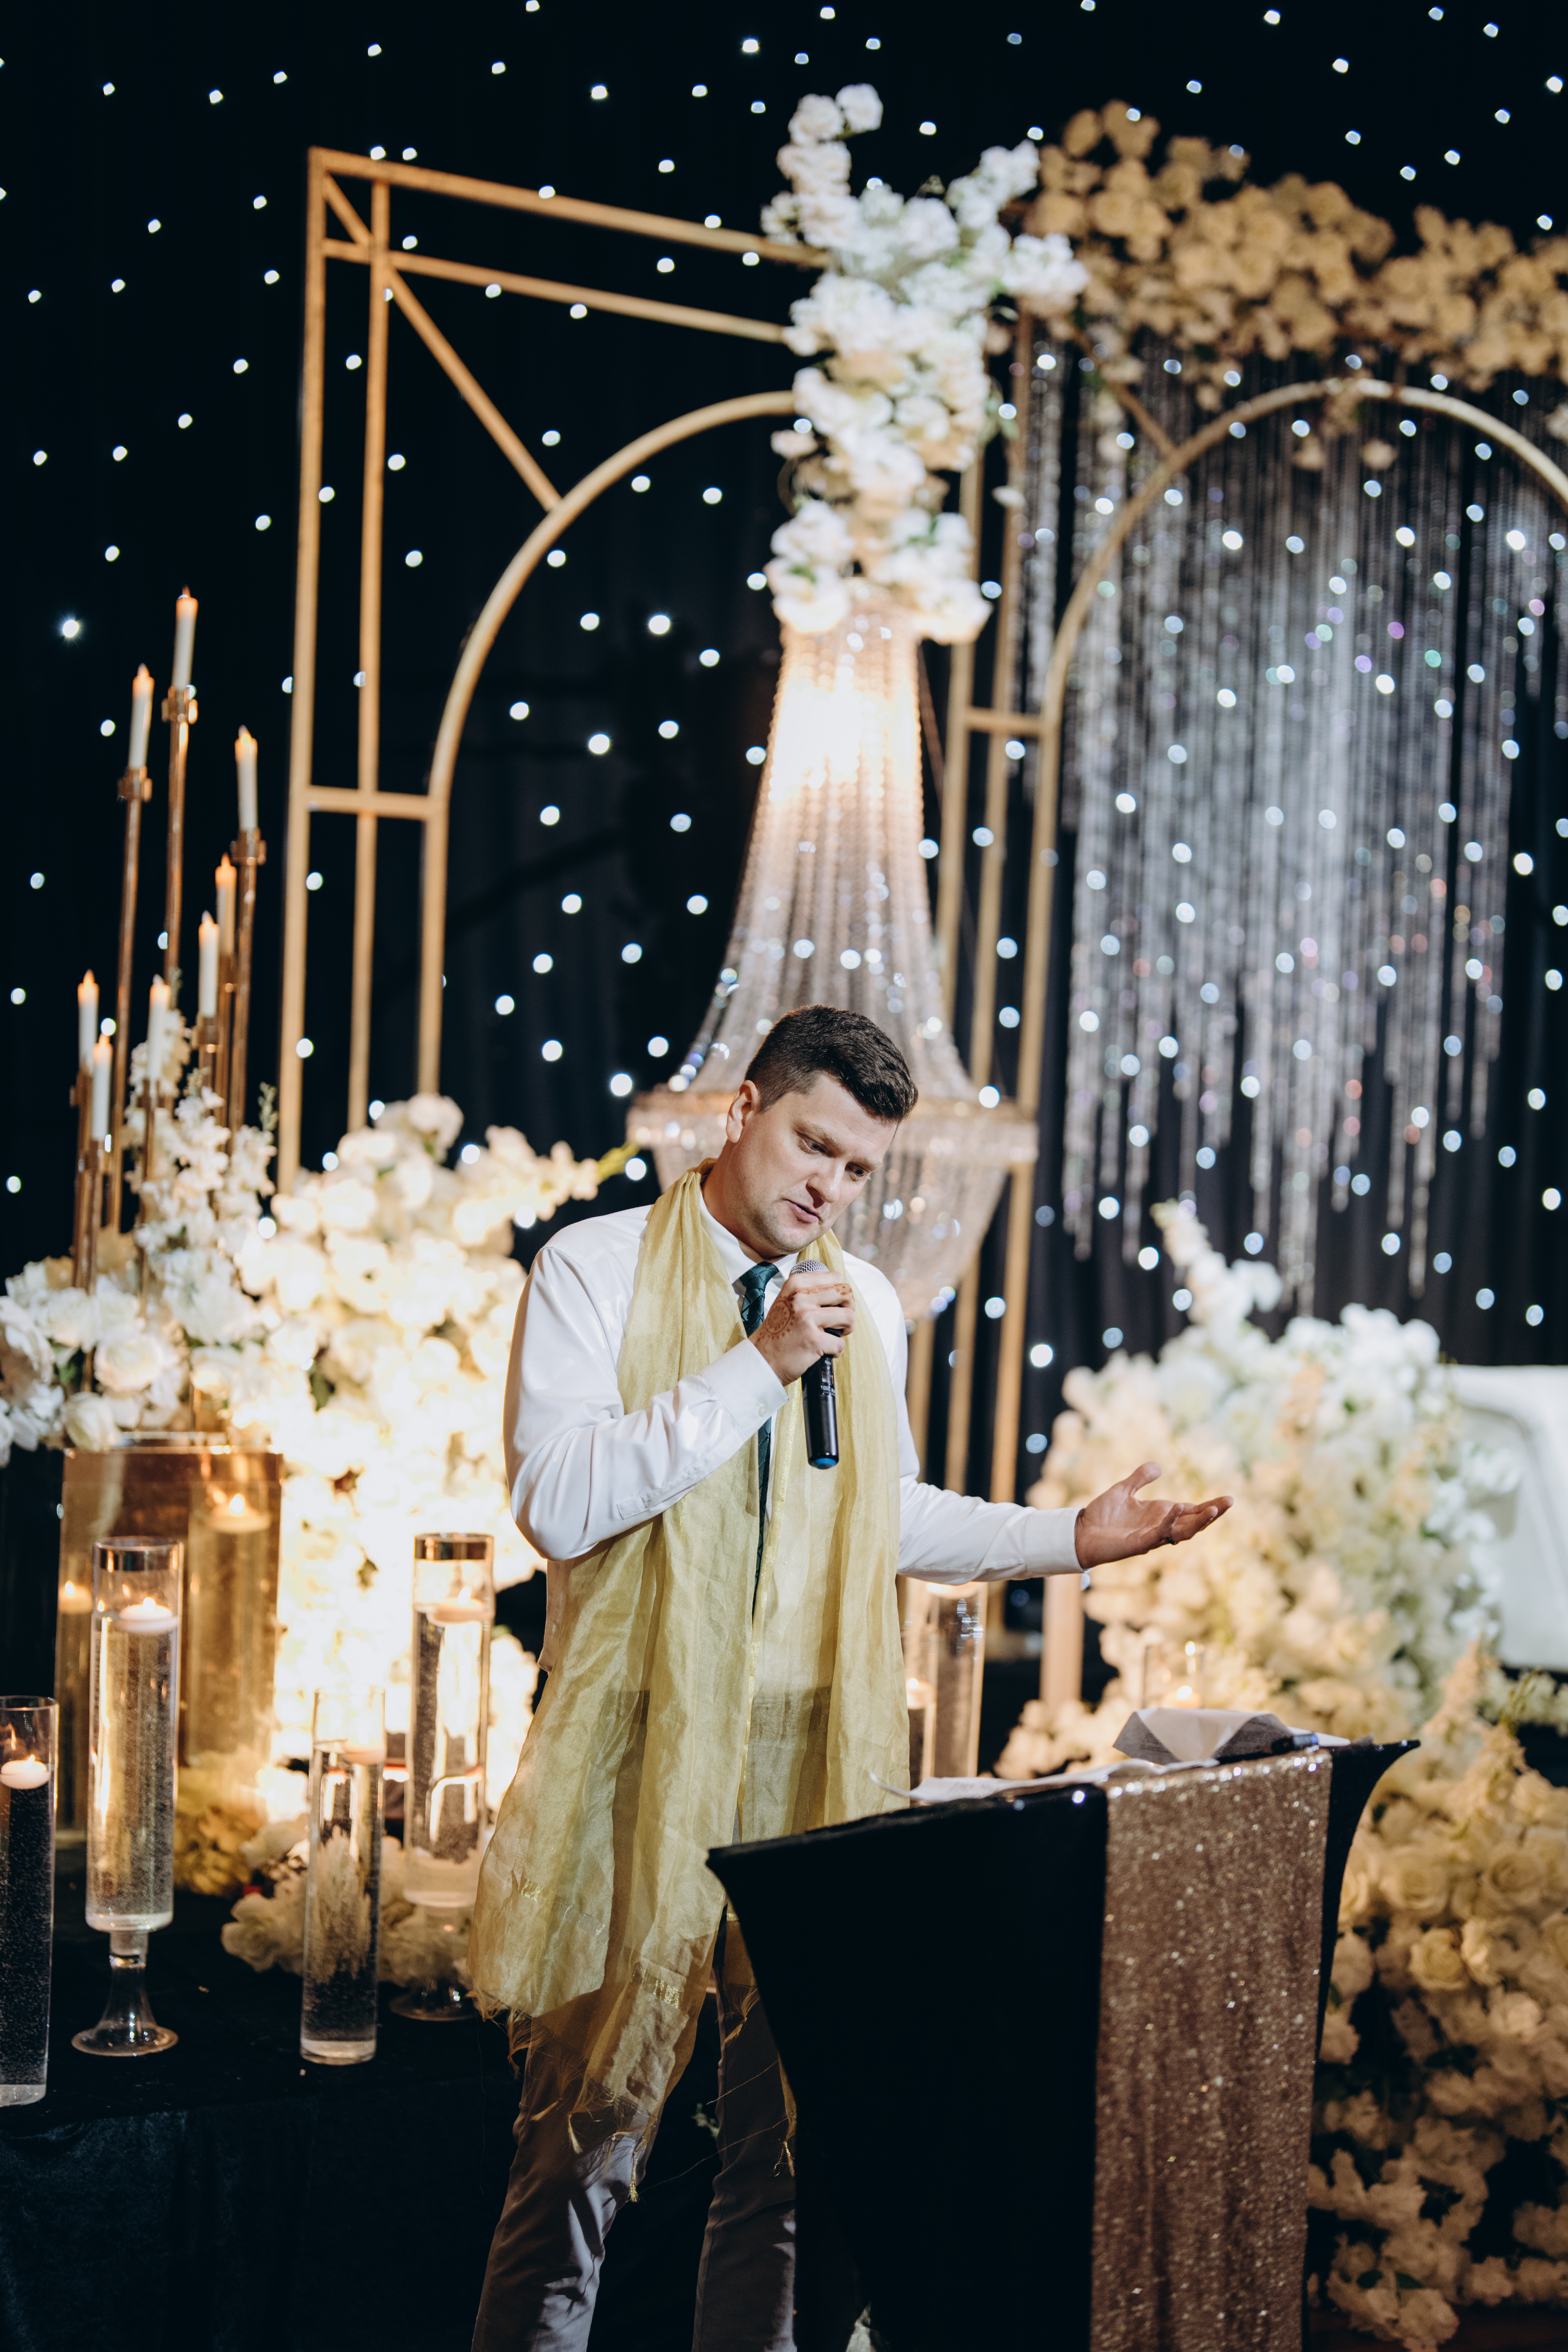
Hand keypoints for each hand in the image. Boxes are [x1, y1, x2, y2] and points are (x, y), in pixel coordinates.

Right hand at [749, 1268, 854, 1386]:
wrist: (762, 1359)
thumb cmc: (779, 1331)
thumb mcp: (788, 1300)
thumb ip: (810, 1289)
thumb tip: (840, 1284)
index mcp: (796, 1284)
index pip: (835, 1277)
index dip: (840, 1293)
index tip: (834, 1305)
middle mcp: (801, 1297)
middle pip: (846, 1293)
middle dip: (848, 1308)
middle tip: (840, 1321)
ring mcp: (807, 1318)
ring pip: (849, 1316)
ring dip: (846, 1328)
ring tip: (834, 1335)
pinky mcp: (813, 1340)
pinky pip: (840, 1343)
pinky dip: (835, 1350)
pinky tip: (823, 1351)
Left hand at [1073, 1461, 1232, 1570]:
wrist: (1080, 1532)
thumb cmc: (1102, 1515)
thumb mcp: (1123, 1490)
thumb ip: (1140, 1478)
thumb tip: (1158, 1466)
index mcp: (1160, 1515)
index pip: (1191, 1511)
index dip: (1209, 1506)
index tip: (1228, 1499)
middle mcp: (1160, 1527)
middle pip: (1193, 1523)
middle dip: (1212, 1514)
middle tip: (1229, 1503)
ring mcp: (1152, 1537)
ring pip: (1182, 1532)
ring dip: (1198, 1522)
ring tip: (1213, 1510)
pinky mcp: (1139, 1544)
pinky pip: (1159, 1534)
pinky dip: (1169, 1523)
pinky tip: (1177, 1508)